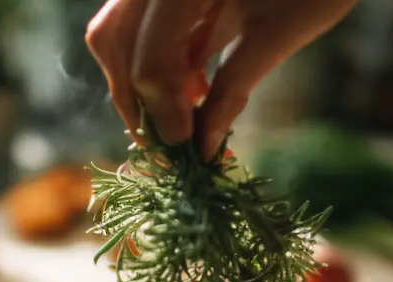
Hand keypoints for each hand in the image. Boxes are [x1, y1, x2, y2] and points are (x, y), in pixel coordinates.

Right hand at [86, 0, 358, 159]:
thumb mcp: (280, 35)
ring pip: (116, 30)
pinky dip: (156, 58)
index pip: (149, 58)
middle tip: (167, 141)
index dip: (162, 110)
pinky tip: (193, 85)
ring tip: (187, 108)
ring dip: (139, 78)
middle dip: (135, 97)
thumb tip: (200, 148)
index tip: (185, 147)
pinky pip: (139, 23)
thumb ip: (233, 90)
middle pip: (112, 39)